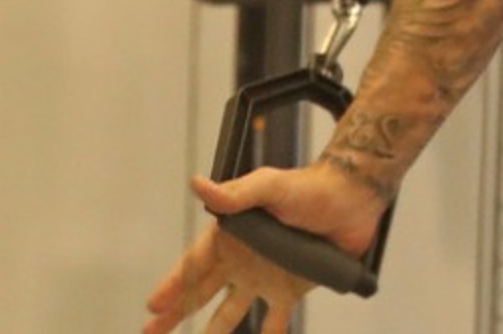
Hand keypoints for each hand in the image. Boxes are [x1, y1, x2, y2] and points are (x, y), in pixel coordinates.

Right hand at [143, 164, 383, 333]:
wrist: (352, 198)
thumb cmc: (308, 187)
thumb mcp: (269, 186)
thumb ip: (236, 194)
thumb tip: (197, 184)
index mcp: (232, 236)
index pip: (195, 264)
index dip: (173, 284)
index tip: (153, 305)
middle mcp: (243, 260)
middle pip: (202, 290)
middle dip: (176, 310)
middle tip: (151, 331)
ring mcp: (266, 277)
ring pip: (231, 310)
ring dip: (215, 329)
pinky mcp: (291, 288)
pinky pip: (276, 319)